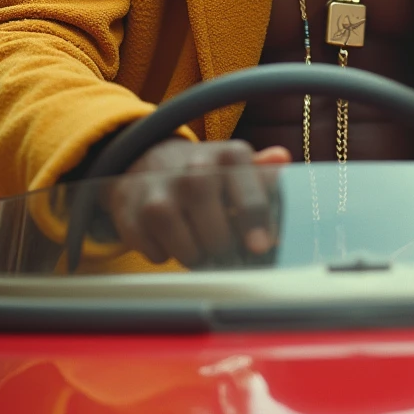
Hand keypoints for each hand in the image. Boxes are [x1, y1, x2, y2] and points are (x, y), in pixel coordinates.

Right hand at [104, 139, 290, 266]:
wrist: (144, 160)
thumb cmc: (204, 172)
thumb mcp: (236, 166)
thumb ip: (263, 171)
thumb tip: (282, 159)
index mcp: (229, 156)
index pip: (249, 197)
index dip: (257, 224)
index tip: (261, 246)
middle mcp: (194, 170)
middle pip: (219, 236)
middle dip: (225, 251)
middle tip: (224, 247)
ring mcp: (160, 192)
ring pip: (189, 252)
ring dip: (196, 257)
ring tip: (196, 238)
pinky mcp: (131, 215)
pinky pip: (159, 256)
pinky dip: (166, 254)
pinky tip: (166, 234)